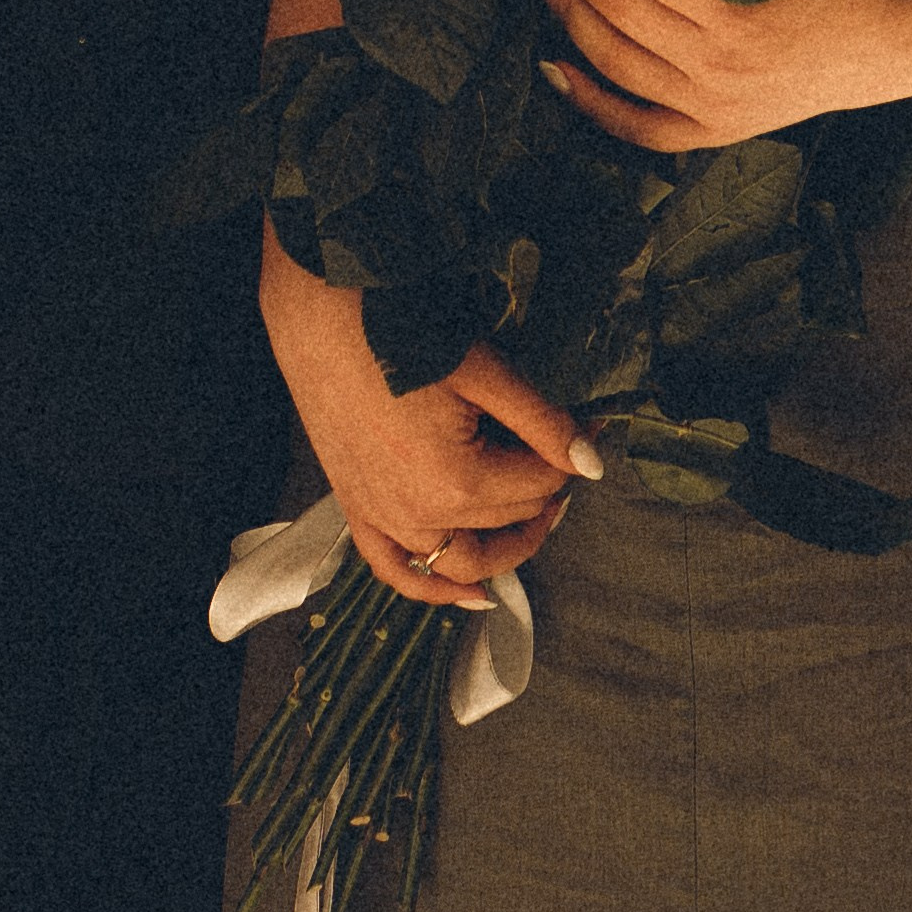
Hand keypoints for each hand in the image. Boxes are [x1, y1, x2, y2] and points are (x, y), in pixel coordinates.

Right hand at [260, 225, 598, 608]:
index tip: (592, 421)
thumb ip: (541, 422)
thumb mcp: (484, 372)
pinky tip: (469, 593)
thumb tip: (593, 462)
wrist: (318, 318)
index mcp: (459, 482)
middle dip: (545, 487)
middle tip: (564, 450)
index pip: (541, 481)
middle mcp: (421, 516)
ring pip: (461, 562)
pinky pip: (397, 570)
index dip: (574, 450)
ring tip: (537, 518)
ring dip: (504, 549)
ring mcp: (384, 519)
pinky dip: (433, 589)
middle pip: (509, 519)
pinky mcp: (356, 510)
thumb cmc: (400, 333)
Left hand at [519, 0, 911, 148]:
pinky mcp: (715, 129)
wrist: (899, 49)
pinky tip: (551, 66)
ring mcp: (712, 105)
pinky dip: (589, 100)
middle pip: (615, 3)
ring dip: (562, 7)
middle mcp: (716, 65)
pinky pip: (638, 126)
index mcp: (739, 12)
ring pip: (613, 58)